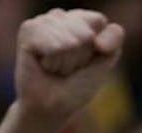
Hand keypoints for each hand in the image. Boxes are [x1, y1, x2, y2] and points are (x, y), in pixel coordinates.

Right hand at [14, 9, 123, 127]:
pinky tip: (43, 64)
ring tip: (55, 67)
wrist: (50, 107)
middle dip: (80, 57)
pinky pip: (49, 43)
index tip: (87, 62)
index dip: (99, 47)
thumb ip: (114, 40)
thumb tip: (93, 36)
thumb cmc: (76, 86)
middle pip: (85, 33)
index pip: (98, 20)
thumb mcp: (104, 62)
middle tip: (68, 68)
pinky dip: (50, 61)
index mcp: (83, 20)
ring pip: (67, 40)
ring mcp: (44, 21)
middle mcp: (63, 16)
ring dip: (64, 62)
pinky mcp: (28, 29)